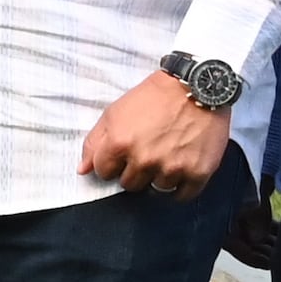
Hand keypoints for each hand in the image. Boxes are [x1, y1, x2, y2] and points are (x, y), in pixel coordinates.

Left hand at [77, 71, 231, 197]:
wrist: (197, 86)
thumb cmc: (154, 97)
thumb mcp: (115, 112)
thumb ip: (94, 142)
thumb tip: (82, 170)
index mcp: (120, 143)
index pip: (104, 172)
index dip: (112, 163)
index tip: (123, 154)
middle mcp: (144, 160)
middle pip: (130, 184)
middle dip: (134, 171)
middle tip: (147, 153)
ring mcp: (172, 168)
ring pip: (156, 189)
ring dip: (159, 177)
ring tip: (167, 156)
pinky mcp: (198, 172)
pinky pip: (182, 195)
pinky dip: (180, 187)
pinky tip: (181, 170)